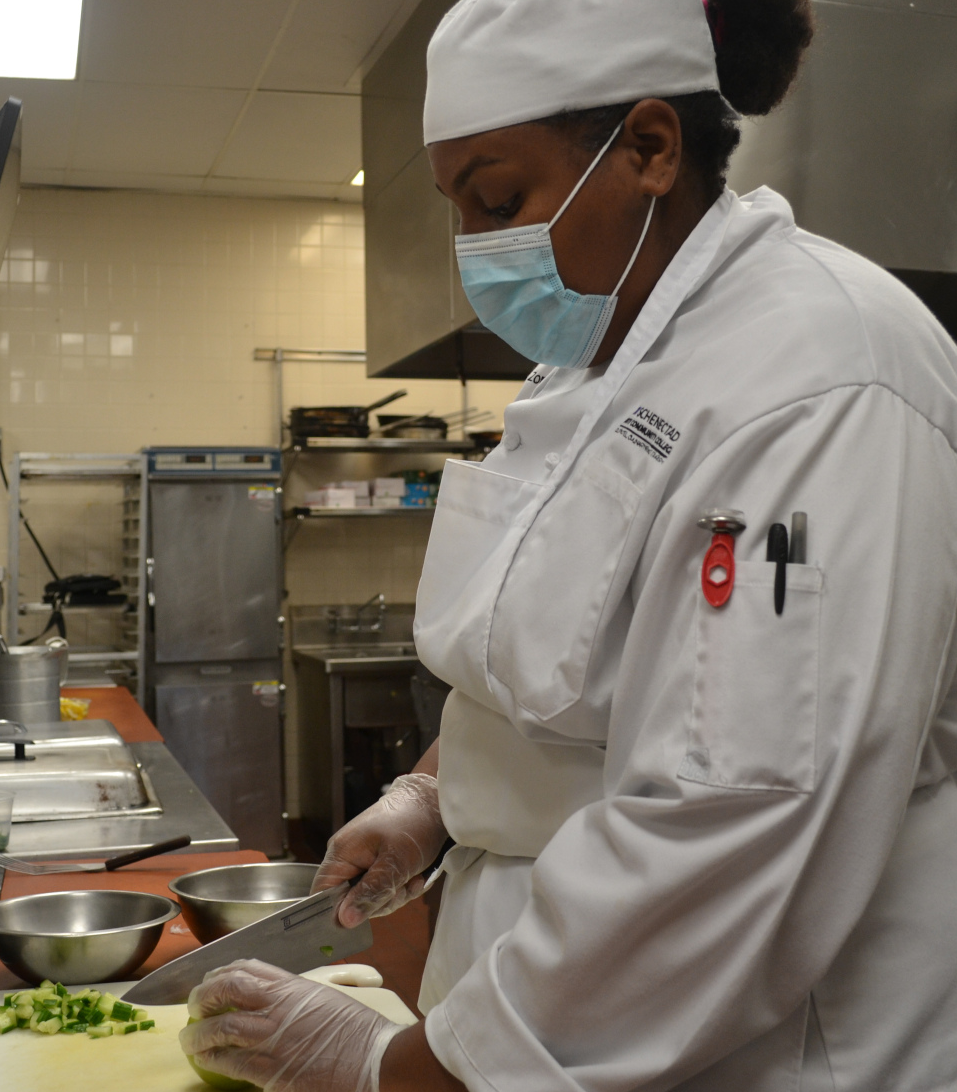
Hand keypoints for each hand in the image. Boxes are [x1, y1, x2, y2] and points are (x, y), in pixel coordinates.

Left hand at [180, 959, 404, 1091]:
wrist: (372, 1060)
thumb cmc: (356, 1032)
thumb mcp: (325, 1000)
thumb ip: (296, 999)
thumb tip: (277, 1005)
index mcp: (292, 986)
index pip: (247, 968)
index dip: (222, 972)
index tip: (212, 980)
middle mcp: (277, 1006)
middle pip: (226, 989)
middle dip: (203, 997)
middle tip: (194, 1007)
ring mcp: (271, 1037)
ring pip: (220, 1027)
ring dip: (198, 1034)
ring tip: (189, 1039)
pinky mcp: (270, 1070)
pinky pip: (230, 1061)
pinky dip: (212, 1059)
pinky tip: (205, 1060)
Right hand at [311, 773, 446, 927]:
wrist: (434, 800)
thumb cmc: (413, 822)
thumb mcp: (395, 862)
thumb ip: (370, 892)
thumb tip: (344, 921)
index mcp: (341, 854)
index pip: (322, 896)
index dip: (337, 914)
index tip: (362, 920)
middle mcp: (349, 858)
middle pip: (351, 902)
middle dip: (381, 901)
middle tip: (403, 887)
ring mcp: (365, 861)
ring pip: (373, 898)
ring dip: (397, 893)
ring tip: (414, 877)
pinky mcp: (381, 863)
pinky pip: (387, 888)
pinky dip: (404, 886)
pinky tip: (417, 875)